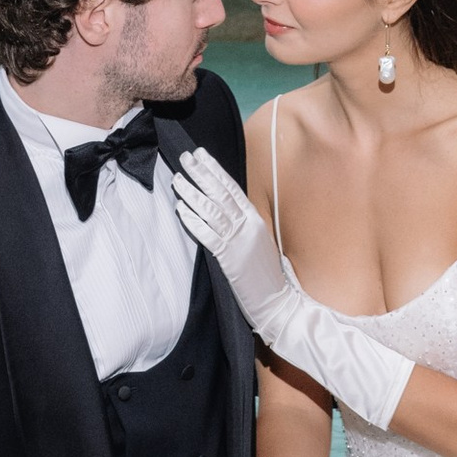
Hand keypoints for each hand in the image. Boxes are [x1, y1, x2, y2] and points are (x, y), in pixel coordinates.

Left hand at [172, 148, 291, 319]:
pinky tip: (181, 209)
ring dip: (192, 193)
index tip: (201, 154)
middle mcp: (247, 225)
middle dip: (201, 173)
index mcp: (255, 219)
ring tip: (178, 179)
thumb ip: (245, 224)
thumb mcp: (259, 241)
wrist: (278, 302)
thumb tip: (227, 209)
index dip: (215, 169)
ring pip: (212, 210)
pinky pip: (208, 235)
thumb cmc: (266, 274)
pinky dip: (194, 220)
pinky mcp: (230, 259)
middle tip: (185, 157)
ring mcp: (239, 241)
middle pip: (220, 193)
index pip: (232, 187)